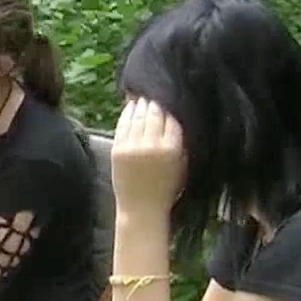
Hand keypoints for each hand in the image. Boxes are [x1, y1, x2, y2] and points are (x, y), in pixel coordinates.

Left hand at [110, 97, 186, 217]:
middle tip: (155, 91)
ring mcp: (132, 147)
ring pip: (137, 116)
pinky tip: (130, 106)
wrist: (142, 209)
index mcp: (172, 148)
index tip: (170, 95)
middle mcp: (152, 145)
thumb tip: (177, 113)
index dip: (170, 104)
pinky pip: (123, 125)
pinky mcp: (117, 150)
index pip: (172, 117)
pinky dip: (127, 113)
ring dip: (140, 103)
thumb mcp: (182, 164)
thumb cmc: (167, 188)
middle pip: (154, 113)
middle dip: (155, 101)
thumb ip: (181, 140)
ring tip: (143, 95)